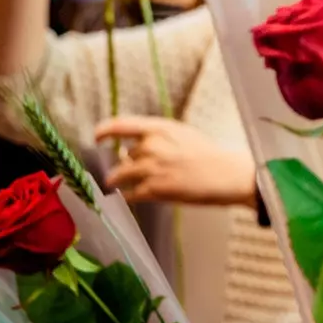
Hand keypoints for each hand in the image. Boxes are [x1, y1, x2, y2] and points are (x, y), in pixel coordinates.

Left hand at [94, 117, 257, 207]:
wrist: (225, 174)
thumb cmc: (209, 154)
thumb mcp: (183, 134)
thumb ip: (159, 137)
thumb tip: (139, 146)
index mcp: (159, 128)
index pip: (120, 125)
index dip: (104, 131)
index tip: (97, 137)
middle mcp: (150, 146)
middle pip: (125, 155)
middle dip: (126, 163)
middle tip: (128, 169)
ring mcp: (150, 169)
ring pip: (119, 175)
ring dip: (115, 180)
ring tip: (113, 184)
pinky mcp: (153, 190)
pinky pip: (129, 194)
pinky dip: (128, 196)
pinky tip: (130, 197)